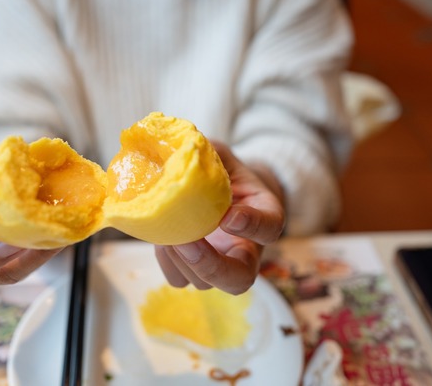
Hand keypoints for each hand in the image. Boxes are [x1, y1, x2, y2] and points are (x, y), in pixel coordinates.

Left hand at [154, 142, 284, 294]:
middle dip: (211, 266)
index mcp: (264, 215)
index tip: (230, 216)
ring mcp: (218, 266)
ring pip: (203, 282)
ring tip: (166, 228)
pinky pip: (178, 278)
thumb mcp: (219, 154)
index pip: (270, 228)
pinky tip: (161, 235)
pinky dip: (166, 260)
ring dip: (180, 259)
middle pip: (240, 279)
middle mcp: (246, 250)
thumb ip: (208, 151)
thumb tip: (179, 148)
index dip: (252, 226)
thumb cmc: (219, 169)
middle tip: (189, 242)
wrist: (212, 188)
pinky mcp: (192, 270)